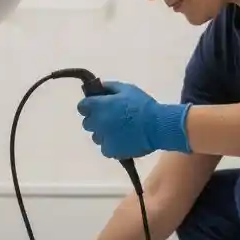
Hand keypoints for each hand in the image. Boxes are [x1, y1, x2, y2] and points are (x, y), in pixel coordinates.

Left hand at [77, 81, 191, 158]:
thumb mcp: (127, 89)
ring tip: (120, 131)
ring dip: (104, 133)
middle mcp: (97, 122)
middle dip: (96, 120)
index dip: (89, 106)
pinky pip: (105, 148)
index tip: (98, 106)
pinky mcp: (110, 151)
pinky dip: (111, 145)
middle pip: (88, 123)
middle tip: (111, 119)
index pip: (82, 106)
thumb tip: (99, 87)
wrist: (157, 126)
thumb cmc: (142, 105)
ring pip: (96, 136)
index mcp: (99, 106)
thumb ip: (110, 87)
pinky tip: (123, 141)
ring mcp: (102, 138)